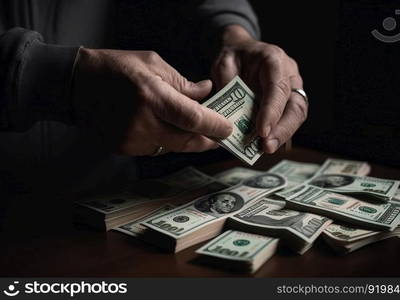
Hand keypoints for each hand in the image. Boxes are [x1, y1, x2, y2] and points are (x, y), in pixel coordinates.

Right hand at [72, 48, 232, 155]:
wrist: (76, 85)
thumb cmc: (115, 68)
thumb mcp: (152, 64)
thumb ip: (182, 83)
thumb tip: (206, 93)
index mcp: (151, 96)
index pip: (192, 118)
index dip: (215, 126)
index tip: (229, 128)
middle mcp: (142, 122)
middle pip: (187, 141)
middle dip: (208, 140)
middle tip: (220, 135)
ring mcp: (132, 140)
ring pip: (173, 147)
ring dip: (188, 140)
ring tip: (198, 130)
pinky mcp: (125, 148)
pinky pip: (156, 148)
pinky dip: (168, 140)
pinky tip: (168, 129)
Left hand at [211, 25, 307, 153]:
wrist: (242, 51)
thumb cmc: (234, 57)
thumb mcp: (223, 64)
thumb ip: (226, 85)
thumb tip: (228, 115)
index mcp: (273, 59)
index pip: (278, 87)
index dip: (272, 110)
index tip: (262, 131)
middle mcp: (289, 74)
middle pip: (295, 105)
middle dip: (283, 129)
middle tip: (267, 147)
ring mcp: (292, 88)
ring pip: (296, 115)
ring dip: (282, 135)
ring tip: (265, 149)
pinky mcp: (288, 101)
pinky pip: (288, 119)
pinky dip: (278, 133)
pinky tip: (264, 145)